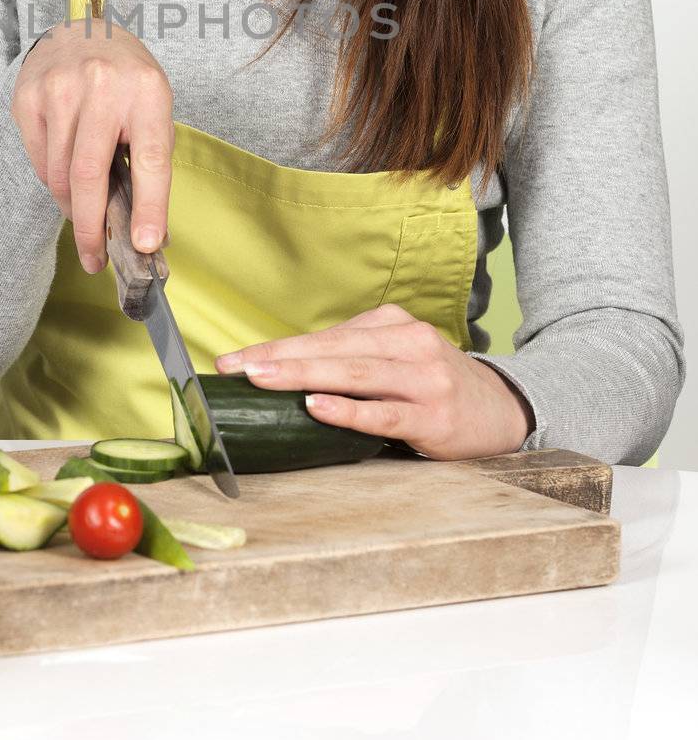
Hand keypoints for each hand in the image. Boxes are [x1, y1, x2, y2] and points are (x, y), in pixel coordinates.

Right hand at [11, 17, 173, 272]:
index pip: (150, 161)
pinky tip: (65, 169)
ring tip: (83, 209)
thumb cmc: (126, 82)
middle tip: (94, 261)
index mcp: (147, 92)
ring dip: (71, 206)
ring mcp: (59, 89)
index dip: (150, 208)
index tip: (145, 246)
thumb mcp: (153, 110)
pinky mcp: (28, 97)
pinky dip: (53, 180)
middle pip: (90, 176)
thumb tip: (148, 235)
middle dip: (91, 229)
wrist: (80, 31)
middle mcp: (102, 87)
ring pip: (60, 175)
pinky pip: (39, 162)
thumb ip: (150, 164)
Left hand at [214, 302, 534, 458]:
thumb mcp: (397, 359)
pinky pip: (384, 410)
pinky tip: (317, 407)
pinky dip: (348, 409)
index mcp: (391, 324)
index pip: (323, 336)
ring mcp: (424, 377)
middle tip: (235, 369)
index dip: (275, 348)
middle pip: (332, 349)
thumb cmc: (435, 386)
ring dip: (303, 375)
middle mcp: (408, 342)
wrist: (506, 409)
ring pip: (354, 373)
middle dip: (278, 359)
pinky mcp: (435, 415)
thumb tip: (281, 375)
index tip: (232, 362)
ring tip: (262, 380)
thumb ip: (352, 361)